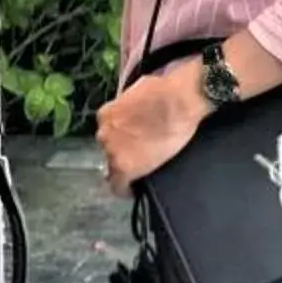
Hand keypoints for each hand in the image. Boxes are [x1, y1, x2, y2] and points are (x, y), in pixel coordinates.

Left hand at [96, 64, 207, 193]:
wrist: (178, 102)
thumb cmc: (164, 92)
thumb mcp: (137, 91)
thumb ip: (128, 106)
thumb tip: (134, 112)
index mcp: (105, 115)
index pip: (107, 135)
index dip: (119, 141)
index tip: (128, 146)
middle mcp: (104, 134)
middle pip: (108, 150)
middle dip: (121, 153)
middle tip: (139, 155)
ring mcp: (112, 152)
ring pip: (113, 168)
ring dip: (125, 168)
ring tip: (141, 171)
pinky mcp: (124, 168)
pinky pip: (118, 186)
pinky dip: (125, 190)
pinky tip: (135, 190)